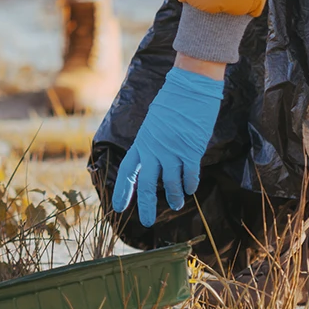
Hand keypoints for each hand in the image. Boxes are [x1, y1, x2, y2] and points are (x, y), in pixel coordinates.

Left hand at [111, 65, 225, 226]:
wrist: (189, 87)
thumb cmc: (173, 101)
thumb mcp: (154, 122)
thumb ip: (152, 142)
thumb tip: (154, 159)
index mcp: (142, 142)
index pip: (126, 171)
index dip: (122, 191)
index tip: (118, 207)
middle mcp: (154, 150)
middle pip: (147, 185)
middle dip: (145, 206)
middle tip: (147, 222)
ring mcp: (172, 151)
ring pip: (171, 184)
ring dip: (174, 197)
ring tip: (176, 204)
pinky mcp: (191, 151)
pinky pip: (189, 175)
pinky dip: (190, 185)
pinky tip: (190, 189)